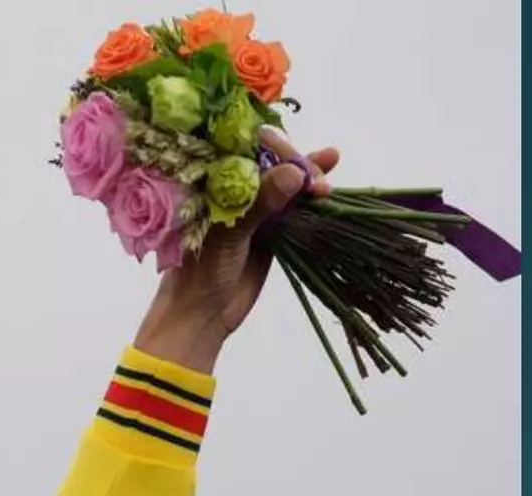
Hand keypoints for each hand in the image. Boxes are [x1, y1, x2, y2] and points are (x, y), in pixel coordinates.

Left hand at [135, 129, 341, 372]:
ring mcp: (254, 207)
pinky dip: (311, 193)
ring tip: (331, 166)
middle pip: (269, 159)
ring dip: (309, 171)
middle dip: (295, 162)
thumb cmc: (200, 272)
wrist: (202, 315)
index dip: (269, 144)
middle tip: (316, 179)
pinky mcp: (271, 227)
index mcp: (210, 182)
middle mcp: (232, 189)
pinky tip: (330, 177)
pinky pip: (294, 204)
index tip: (291, 157)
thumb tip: (294, 173)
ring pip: (285, 180)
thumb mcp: (229, 235)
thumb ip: (259, 204)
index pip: (241, 146)